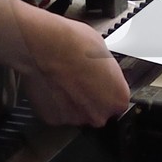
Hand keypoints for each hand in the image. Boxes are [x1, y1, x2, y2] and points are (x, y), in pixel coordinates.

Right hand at [20, 11, 131, 125]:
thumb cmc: (73, 44)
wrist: (44, 45)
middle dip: (91, 98)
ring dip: (73, 101)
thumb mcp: (103, 51)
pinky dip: (55, 102)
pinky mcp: (52, 117)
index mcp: (117, 98)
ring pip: (77, 112)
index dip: (108, 90)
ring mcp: (74, 118)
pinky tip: (54, 84)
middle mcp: (98, 114)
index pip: (118, 101)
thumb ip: (106, 72)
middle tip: (81, 79)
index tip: (102, 83)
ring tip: (65, 79)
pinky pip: (58, 112)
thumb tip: (101, 72)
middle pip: (98, 111)